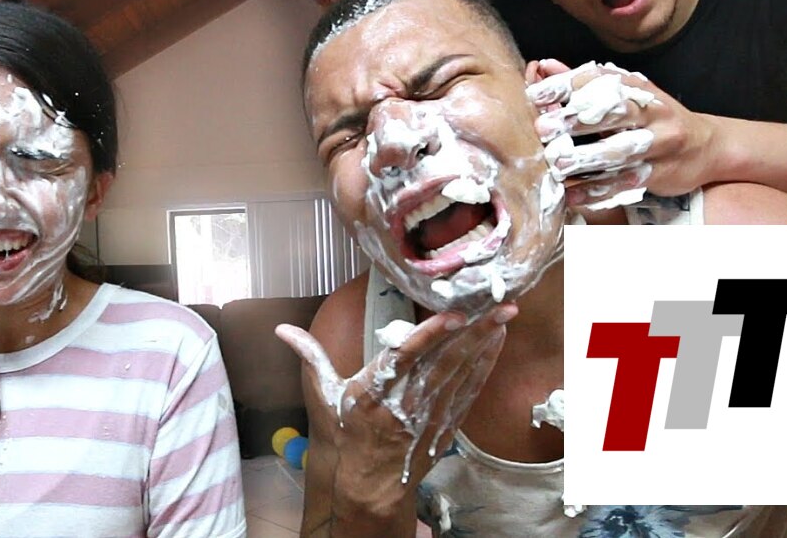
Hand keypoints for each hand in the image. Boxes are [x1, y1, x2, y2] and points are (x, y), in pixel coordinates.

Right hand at [275, 305, 512, 514]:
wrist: (367, 482)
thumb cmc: (346, 433)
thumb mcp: (323, 396)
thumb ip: (309, 357)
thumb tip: (282, 329)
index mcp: (373, 393)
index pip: (404, 359)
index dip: (429, 336)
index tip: (451, 315)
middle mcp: (404, 403)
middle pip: (444, 362)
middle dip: (475, 332)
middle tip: (499, 305)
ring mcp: (429, 415)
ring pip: (461, 373)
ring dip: (485, 344)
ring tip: (504, 316)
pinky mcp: (445, 423)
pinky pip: (468, 391)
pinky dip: (484, 366)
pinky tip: (495, 343)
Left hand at [525, 59, 721, 208]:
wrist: (706, 147)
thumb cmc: (652, 118)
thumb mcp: (624, 94)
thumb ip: (582, 84)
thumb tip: (543, 65)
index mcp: (636, 87)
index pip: (600, 79)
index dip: (567, 86)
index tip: (535, 95)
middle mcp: (651, 111)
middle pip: (613, 112)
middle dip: (576, 120)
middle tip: (543, 128)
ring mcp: (659, 143)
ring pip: (621, 150)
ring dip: (586, 158)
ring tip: (558, 165)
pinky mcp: (660, 172)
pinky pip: (625, 182)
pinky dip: (597, 190)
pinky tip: (572, 194)